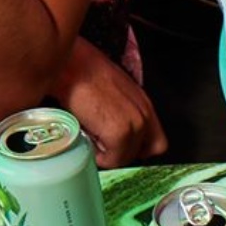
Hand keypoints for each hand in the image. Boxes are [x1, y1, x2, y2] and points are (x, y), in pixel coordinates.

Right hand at [51, 40, 167, 168]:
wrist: (69, 65)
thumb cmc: (81, 73)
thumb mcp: (111, 92)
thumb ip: (120, 112)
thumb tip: (109, 136)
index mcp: (144, 104)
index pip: (156, 144)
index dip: (136, 149)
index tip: (119, 148)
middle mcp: (144, 114)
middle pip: (142, 153)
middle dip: (120, 153)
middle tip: (102, 144)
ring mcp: (135, 124)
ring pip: (126, 158)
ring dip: (107, 155)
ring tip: (90, 138)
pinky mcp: (119, 132)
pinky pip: (112, 160)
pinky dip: (97, 157)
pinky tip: (86, 138)